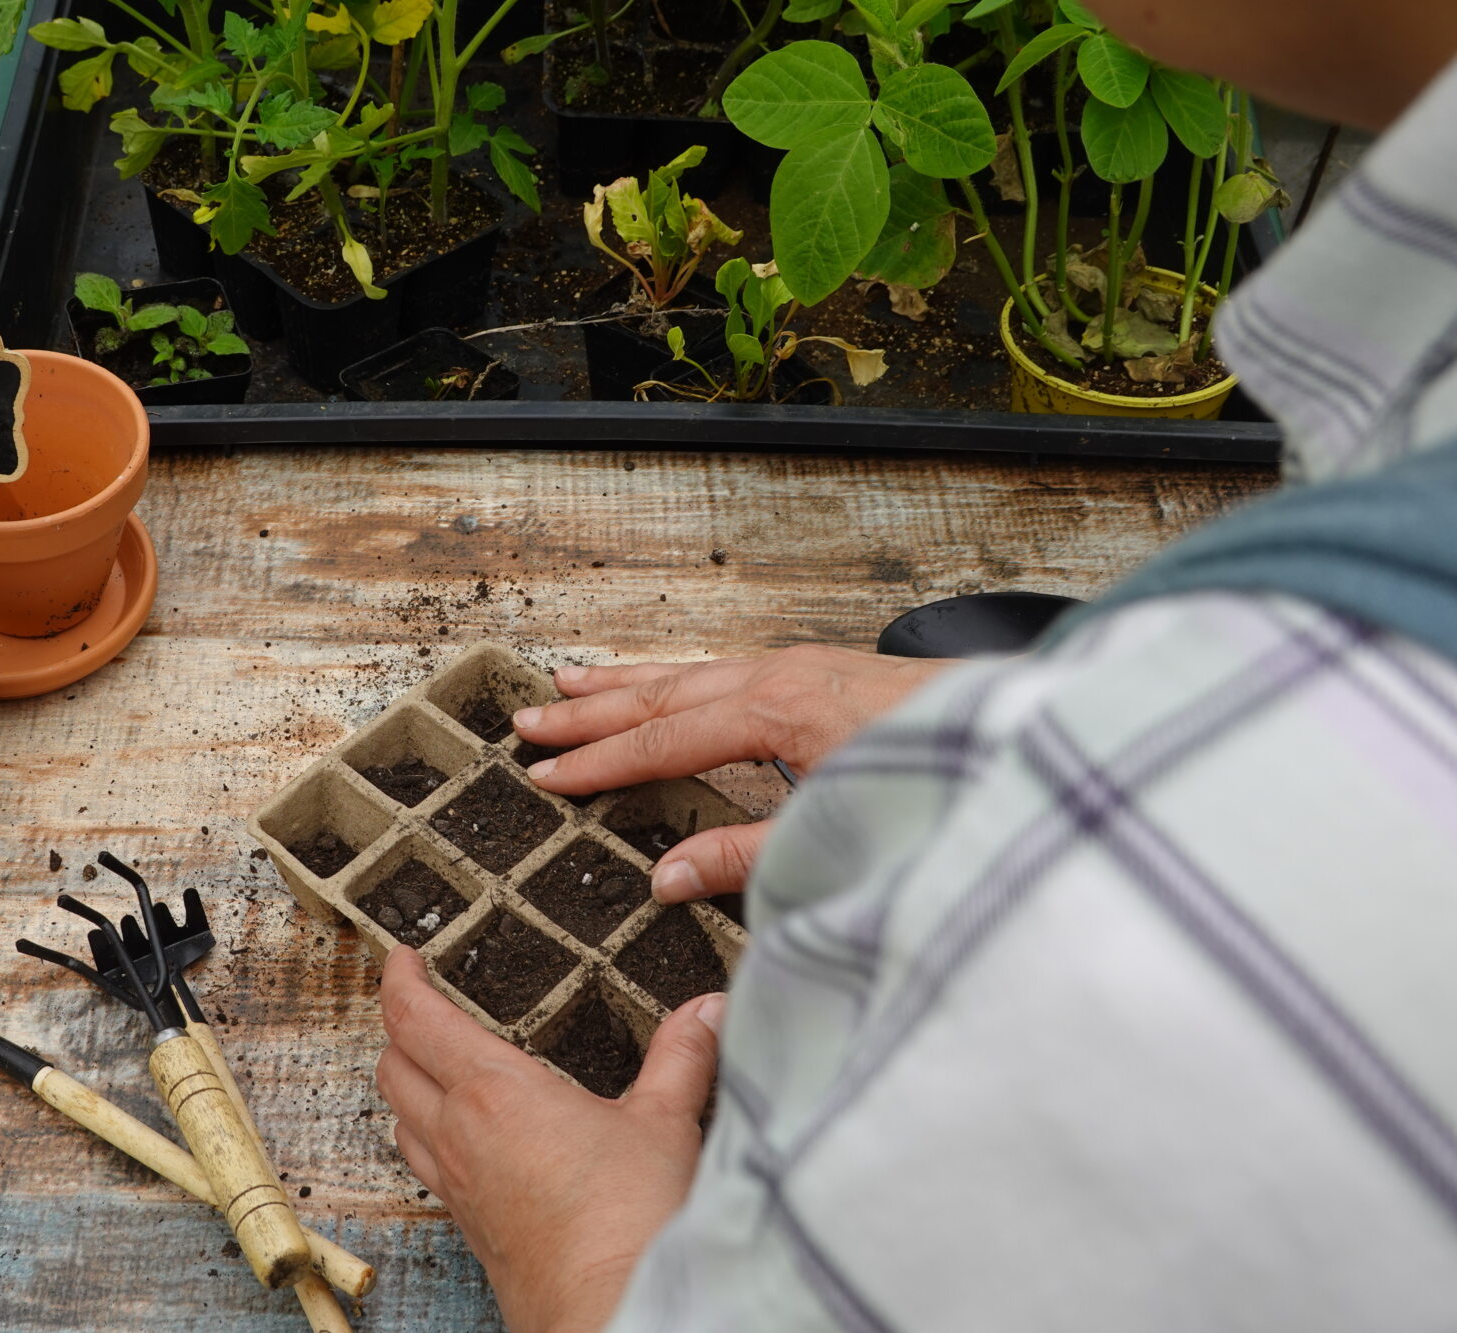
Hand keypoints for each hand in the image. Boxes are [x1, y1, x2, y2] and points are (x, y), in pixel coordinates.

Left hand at [378, 947, 723, 1332]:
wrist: (611, 1311)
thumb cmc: (629, 1224)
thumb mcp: (666, 1124)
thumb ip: (681, 1059)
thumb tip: (705, 1013)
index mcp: (493, 1092)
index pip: (415, 1020)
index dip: (399, 980)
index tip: (402, 957)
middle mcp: (460, 1136)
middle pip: (393, 1067)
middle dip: (399, 1029)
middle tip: (421, 1006)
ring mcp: (459, 1186)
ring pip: (401, 1121)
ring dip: (409, 1088)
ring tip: (437, 1068)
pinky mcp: (471, 1228)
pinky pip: (428, 1169)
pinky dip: (430, 1139)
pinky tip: (468, 1143)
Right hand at [512, 647, 952, 903]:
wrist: (1037, 738)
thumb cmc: (950, 786)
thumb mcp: (842, 832)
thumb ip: (749, 857)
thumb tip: (664, 881)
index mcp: (778, 711)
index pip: (665, 742)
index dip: (600, 766)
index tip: (544, 781)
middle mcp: (785, 675)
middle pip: (665, 695)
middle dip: (592, 712)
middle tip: (525, 722)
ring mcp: (808, 665)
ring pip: (694, 672)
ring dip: (628, 683)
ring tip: (568, 683)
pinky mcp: (830, 670)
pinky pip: (728, 668)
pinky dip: (680, 677)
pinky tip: (670, 682)